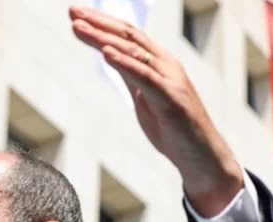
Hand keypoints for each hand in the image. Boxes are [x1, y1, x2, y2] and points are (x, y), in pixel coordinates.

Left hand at [69, 5, 243, 216]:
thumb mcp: (145, 96)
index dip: (102, 22)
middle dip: (98, 22)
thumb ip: (131, 75)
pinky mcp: (171, 98)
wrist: (200, 155)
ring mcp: (169, 79)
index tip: (76, 14)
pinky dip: (124, 63)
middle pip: (128, 35)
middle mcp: (165, 64)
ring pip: (133, 51)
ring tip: (79, 27)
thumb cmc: (173, 128)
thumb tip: (111, 57)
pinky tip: (105, 53)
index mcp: (158, 63)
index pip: (127, 34)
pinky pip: (144, 77)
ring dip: (103, 38)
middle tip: (71, 11)